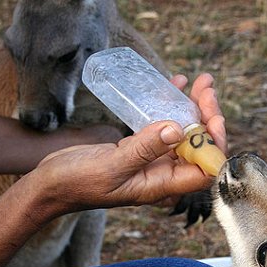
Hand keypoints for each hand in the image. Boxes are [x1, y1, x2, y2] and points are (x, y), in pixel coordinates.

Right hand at [32, 73, 225, 214]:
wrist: (51, 184)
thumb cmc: (79, 183)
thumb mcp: (112, 166)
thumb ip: (144, 149)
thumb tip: (178, 130)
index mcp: (161, 185)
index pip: (203, 168)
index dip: (215, 144)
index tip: (214, 116)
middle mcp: (162, 173)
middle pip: (198, 147)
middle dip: (207, 117)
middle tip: (207, 88)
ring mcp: (151, 160)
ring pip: (183, 134)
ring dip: (194, 108)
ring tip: (199, 82)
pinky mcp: (139, 148)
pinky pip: (162, 126)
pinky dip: (170, 106)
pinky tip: (176, 85)